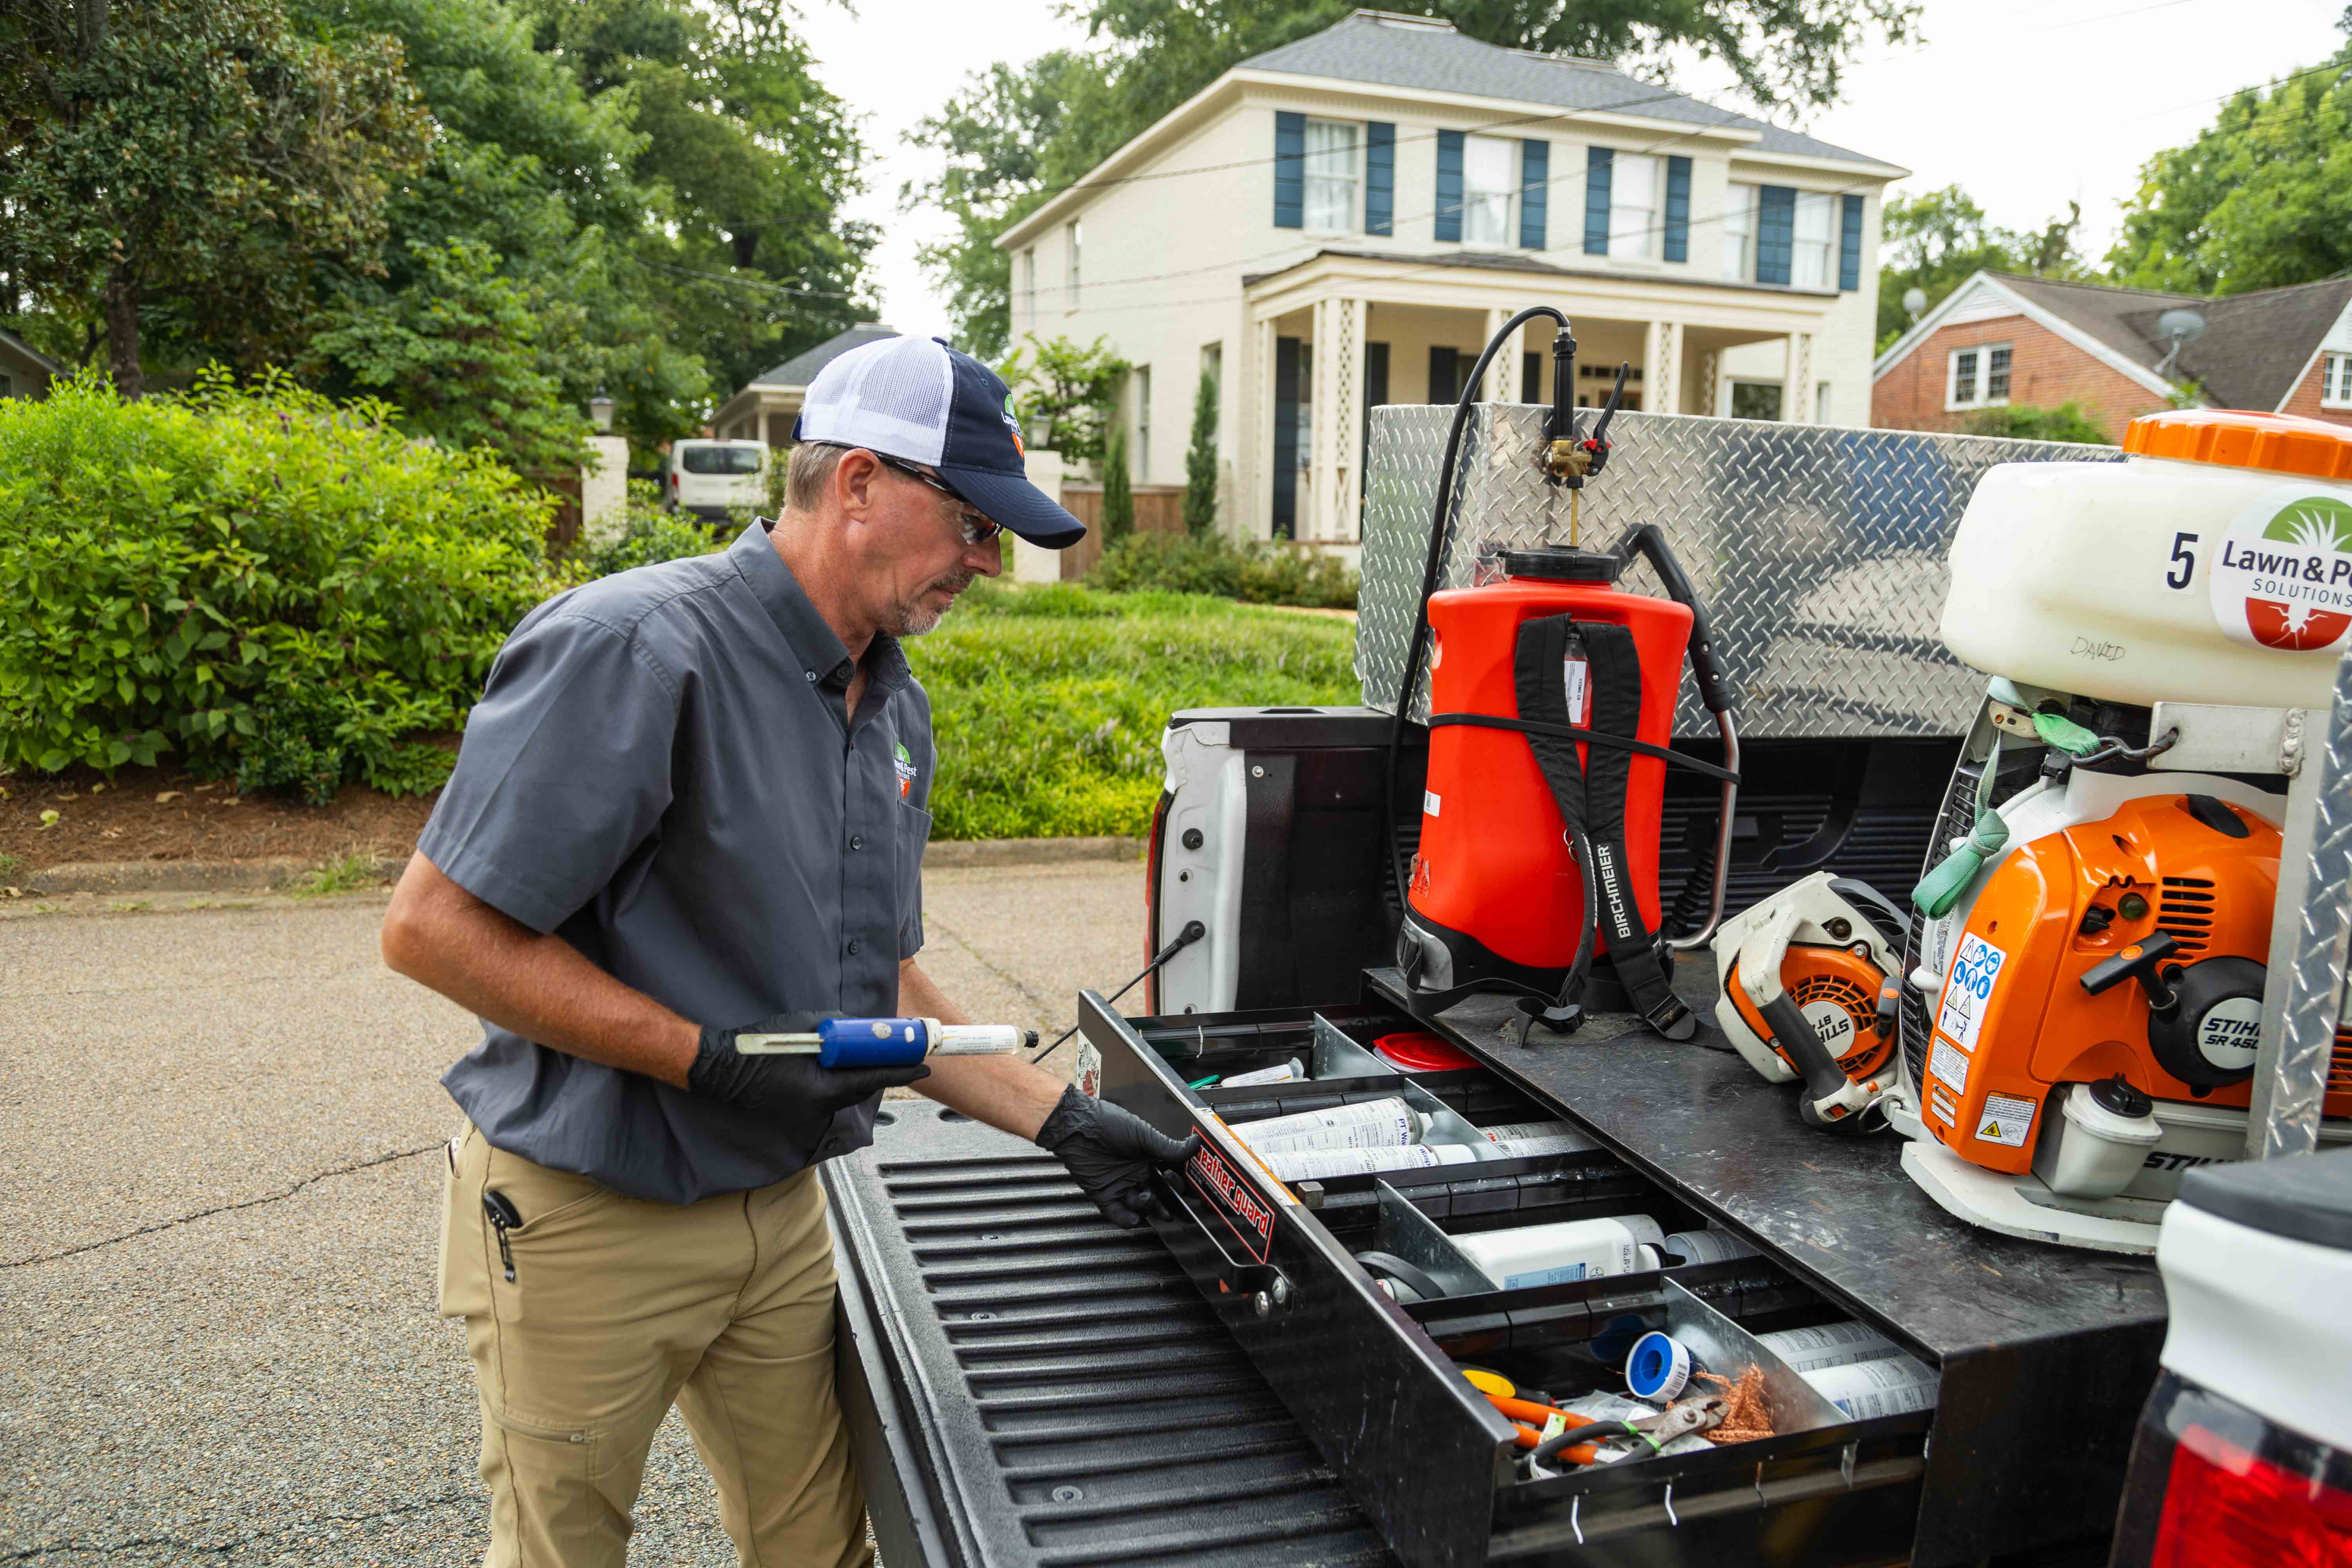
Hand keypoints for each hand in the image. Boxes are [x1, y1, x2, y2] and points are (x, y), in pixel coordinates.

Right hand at [689, 1011, 929, 1151]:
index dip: (902, 1071)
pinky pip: (825, 1103)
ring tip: (857, 1058)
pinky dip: (833, 1088)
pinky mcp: (796, 1120)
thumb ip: (837, 1028)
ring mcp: (806, 1120)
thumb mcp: (803, 1027)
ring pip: (844, 1098)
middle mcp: (818, 1111)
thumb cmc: (758, 1046)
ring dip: (853, 1080)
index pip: (872, 1079)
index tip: (924, 1065)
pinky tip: (830, 1072)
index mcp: (822, 1090)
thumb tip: (860, 1028)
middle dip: (879, 1074)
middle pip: (861, 1091)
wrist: (720, 1069)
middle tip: (895, 1056)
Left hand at [1034, 1084, 1199, 1227]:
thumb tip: (1195, 1145)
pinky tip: (1134, 1219)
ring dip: (1147, 1209)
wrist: (1078, 1126)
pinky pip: (1118, 1214)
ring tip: (1146, 1199)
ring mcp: (1121, 1186)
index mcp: (1149, 1159)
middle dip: (1166, 1205)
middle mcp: (1137, 1175)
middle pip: (1158, 1197)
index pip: (1170, 1179)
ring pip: (1140, 1208)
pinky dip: (1126, 1220)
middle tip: (1171, 1206)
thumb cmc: (1108, 1123)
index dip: (1178, 1186)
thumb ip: (1167, 1147)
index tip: (1182, 1187)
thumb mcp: (1143, 1134)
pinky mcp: (1104, 1195)